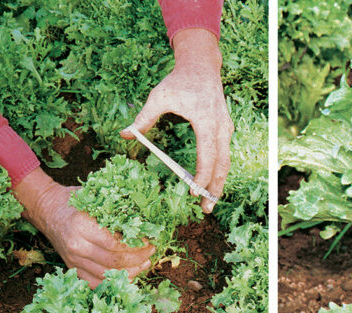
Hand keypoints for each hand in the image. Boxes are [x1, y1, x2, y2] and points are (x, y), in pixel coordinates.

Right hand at [13, 168, 155, 287]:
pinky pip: (96, 282)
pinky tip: (128, 274)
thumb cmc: (74, 201)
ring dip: (130, 272)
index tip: (149, 240)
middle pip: (114, 262)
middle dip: (138, 258)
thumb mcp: (94, 198)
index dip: (137, 246)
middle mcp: (77, 246)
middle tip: (151, 251)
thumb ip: (116, 209)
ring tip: (144, 262)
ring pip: (107, 275)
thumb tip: (145, 218)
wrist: (47, 210)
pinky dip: (114, 281)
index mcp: (83, 226)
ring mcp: (73, 260)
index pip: (116, 244)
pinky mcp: (72, 268)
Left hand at [120, 28, 232, 213]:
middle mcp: (221, 127)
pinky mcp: (225, 129)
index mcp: (206, 121)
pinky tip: (210, 184)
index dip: (201, 175)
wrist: (202, 65)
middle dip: (215, 188)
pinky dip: (218, 171)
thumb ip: (144, 117)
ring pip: (226, 162)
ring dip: (218, 183)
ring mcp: (226, 128)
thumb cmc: (179, 81)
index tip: (193, 191)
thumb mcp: (159, 96)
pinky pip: (224, 155)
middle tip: (206, 209)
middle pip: (222, 164)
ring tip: (209, 202)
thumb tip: (125, 133)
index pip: (207, 155)